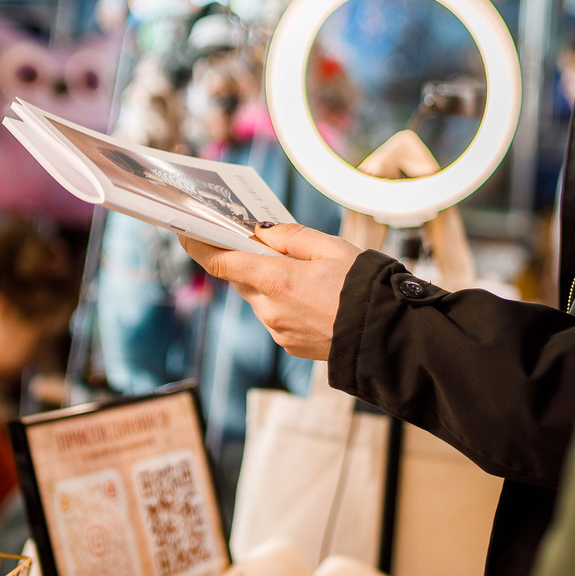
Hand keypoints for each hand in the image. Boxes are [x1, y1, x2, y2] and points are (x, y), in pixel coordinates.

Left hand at [179, 223, 361, 361]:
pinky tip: (311, 297)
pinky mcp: (289, 345)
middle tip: (263, 241)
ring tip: (305, 272)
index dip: (198, 245)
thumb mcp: (331, 247)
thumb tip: (261, 230)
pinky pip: (275, 316)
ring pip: (259, 298)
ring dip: (270, 282)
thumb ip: (291, 237)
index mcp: (276, 281)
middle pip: (241, 278)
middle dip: (247, 260)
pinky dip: (284, 302)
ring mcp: (278, 331)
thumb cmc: (364, 287)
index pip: (220, 262)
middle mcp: (270, 310)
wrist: (389, 337)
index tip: (185, 231)